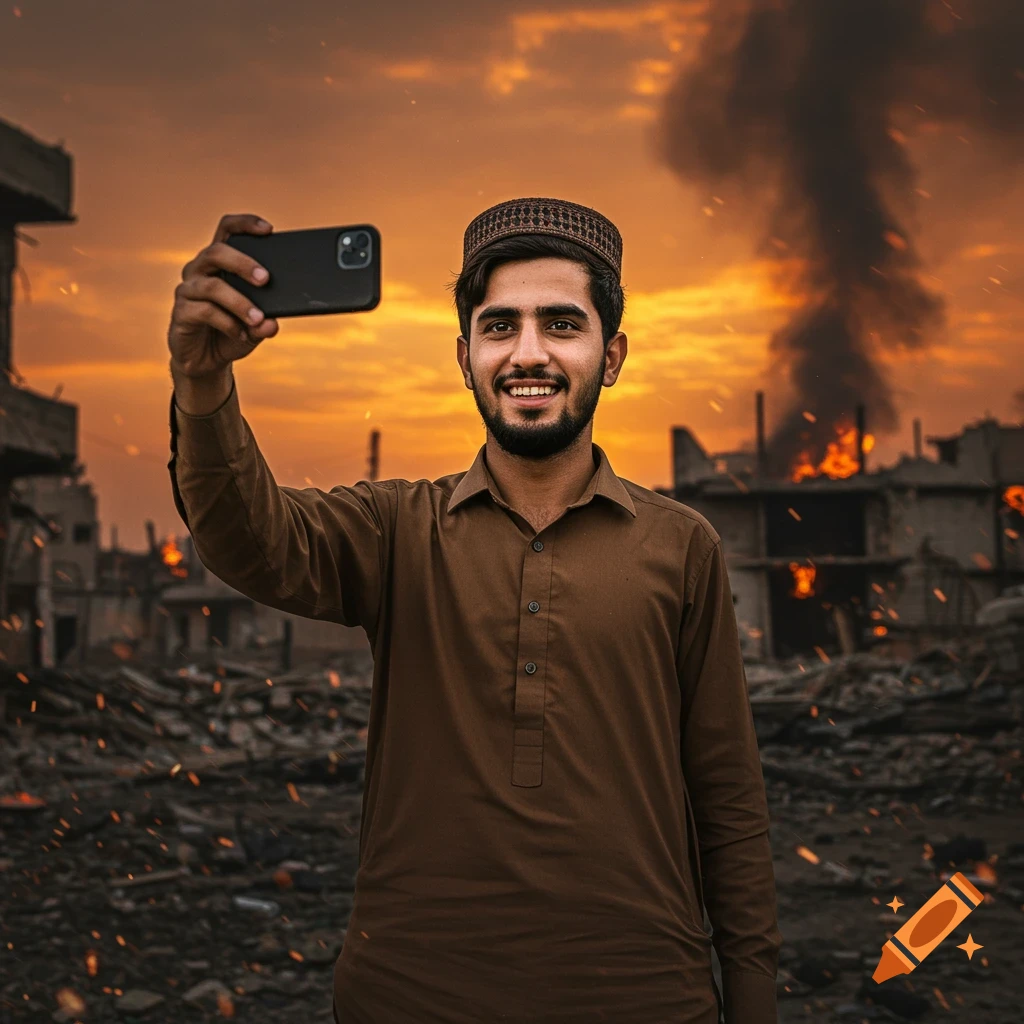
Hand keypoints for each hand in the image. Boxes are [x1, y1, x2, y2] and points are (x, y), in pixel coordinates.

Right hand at [168, 213, 279, 378]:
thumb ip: (265, 321)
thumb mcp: (255, 326)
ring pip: (212, 286)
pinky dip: (228, 323)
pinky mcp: (181, 312)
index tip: (268, 229)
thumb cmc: (232, 332)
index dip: (245, 224)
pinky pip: (205, 311)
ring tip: (258, 318)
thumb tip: (272, 323)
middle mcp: (200, 270)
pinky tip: (242, 334)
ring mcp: (188, 290)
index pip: (227, 230)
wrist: (207, 360)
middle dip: (243, 263)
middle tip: (265, 279)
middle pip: (217, 252)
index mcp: (219, 263)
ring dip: (240, 302)